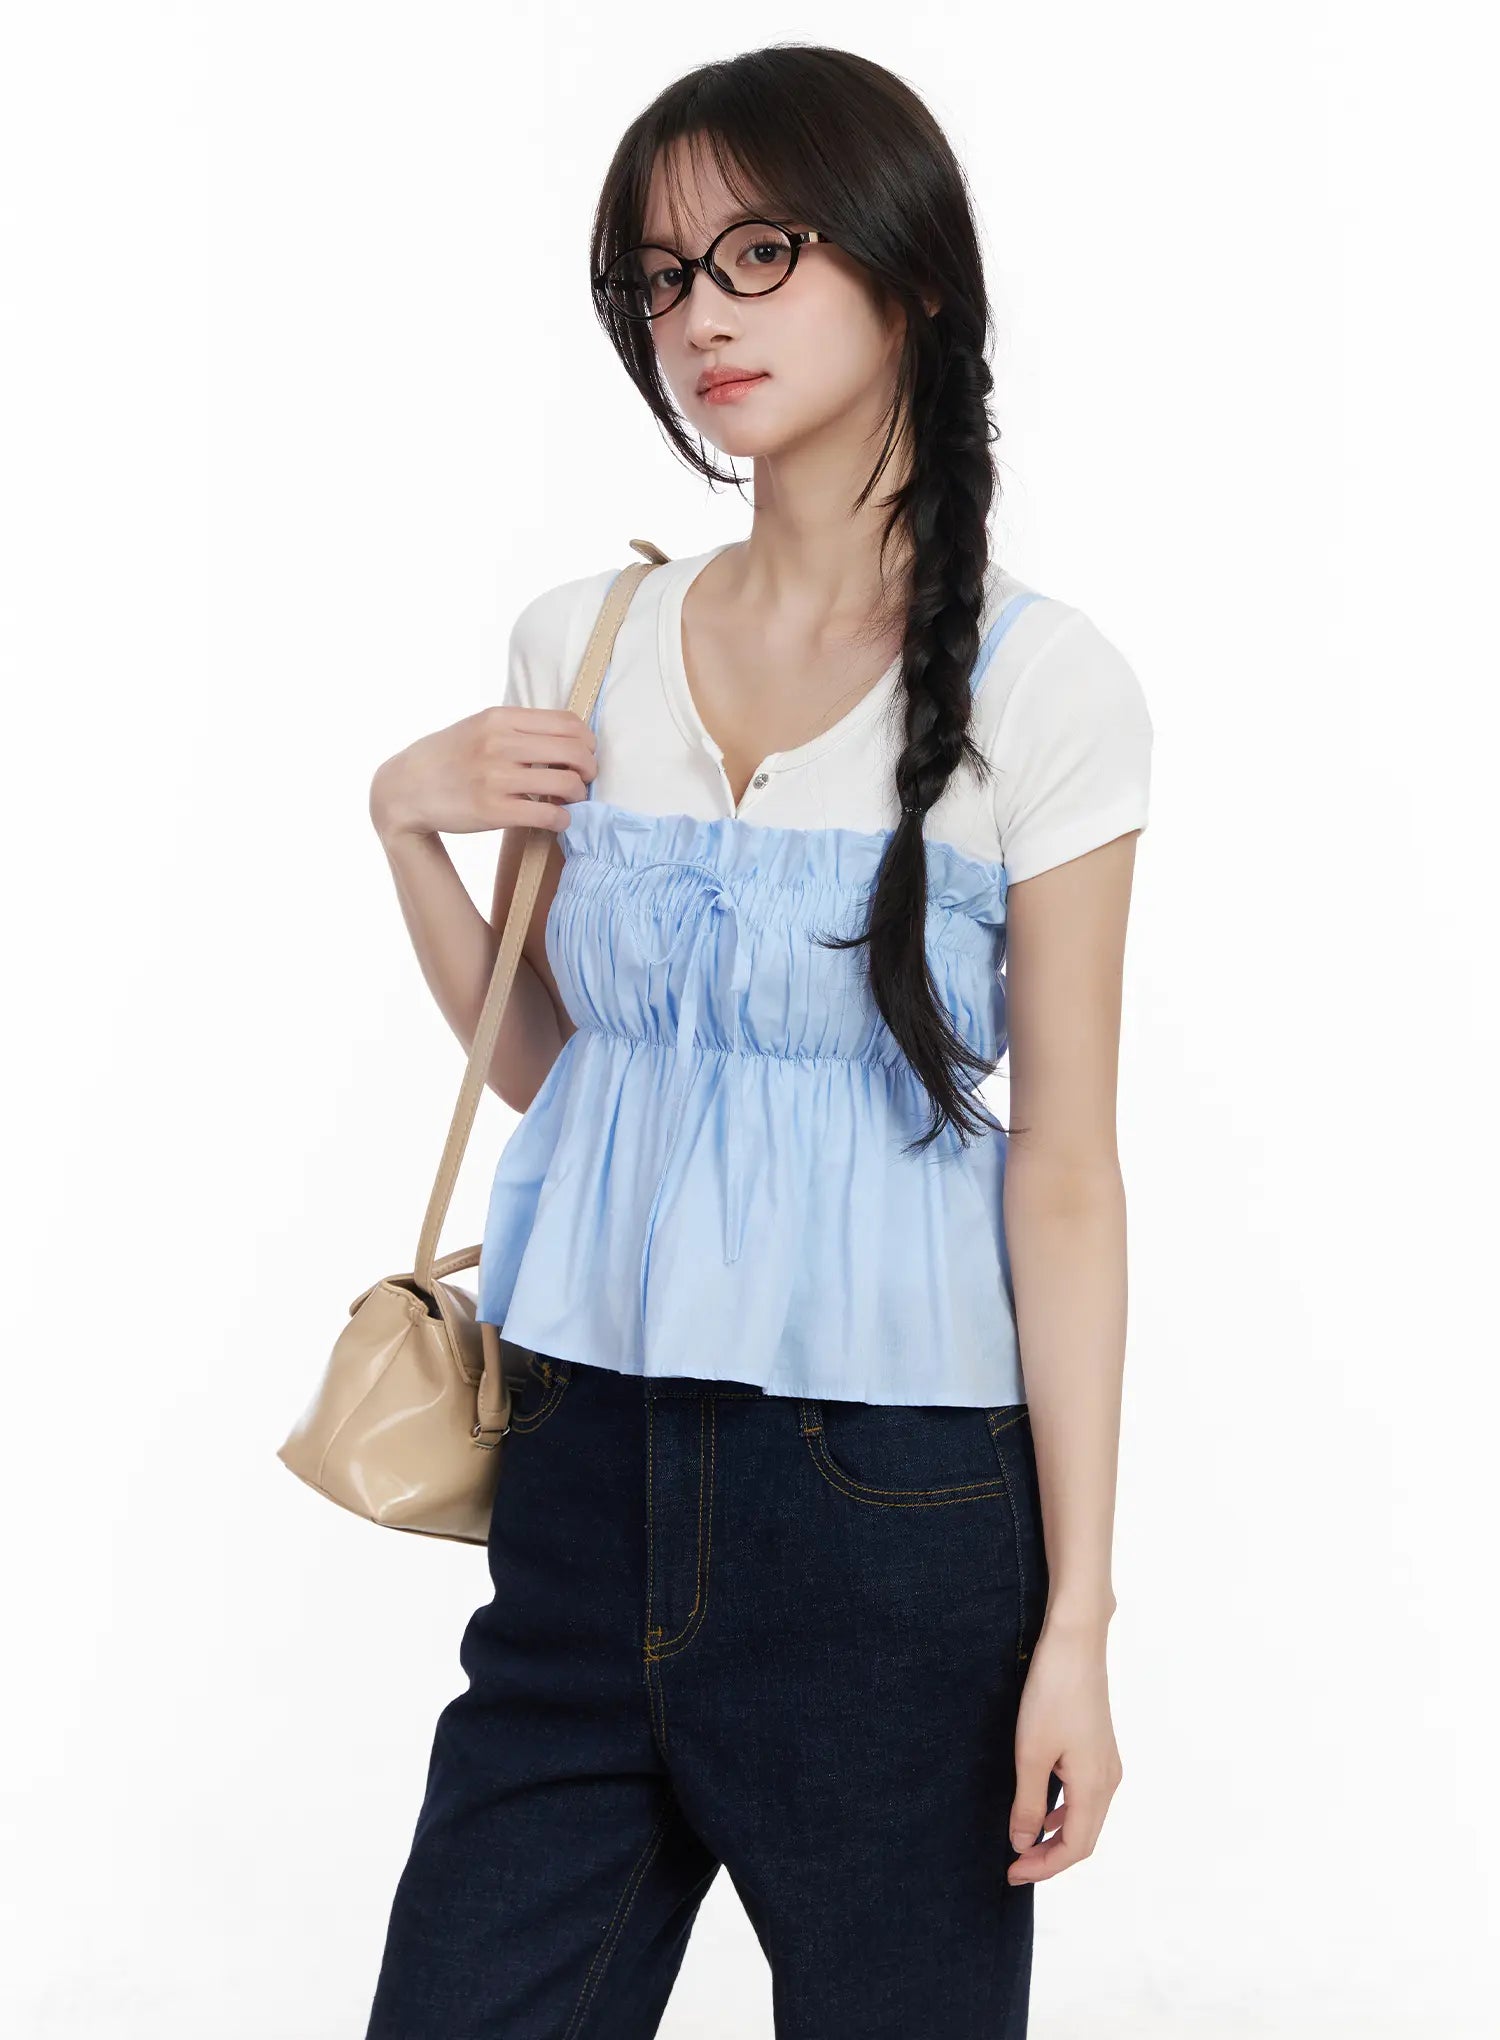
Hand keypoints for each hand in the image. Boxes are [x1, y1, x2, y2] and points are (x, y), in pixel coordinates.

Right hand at [369, 705, 596, 841]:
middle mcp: (500, 744)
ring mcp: (496, 778)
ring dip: (578, 796)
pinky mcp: (492, 811)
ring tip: (569, 801)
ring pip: (566, 784)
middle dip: (589, 769)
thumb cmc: (446, 757)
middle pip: (574, 751)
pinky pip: (547, 815)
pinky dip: (562, 820)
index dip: (587, 742)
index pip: (568, 723)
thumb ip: (517, 729)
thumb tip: (565, 739)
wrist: (404, 788)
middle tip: (585, 780)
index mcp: (500, 718)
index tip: (586, 755)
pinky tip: (557, 821)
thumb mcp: (478, 727)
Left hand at [1006, 1613, 1122, 1883]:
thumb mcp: (1031, 1752)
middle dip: (1050, 1857)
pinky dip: (1063, 1811)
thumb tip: (1023, 1843)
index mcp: (1095, 1786)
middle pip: (1084, 1837)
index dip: (1044, 1867)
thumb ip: (1028, 1802)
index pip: (1075, 1848)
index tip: (1011, 1874)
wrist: (1075, 1642)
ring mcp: (1106, 1762)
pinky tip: (1041, 1806)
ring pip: (1085, 1816)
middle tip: (1014, 1866)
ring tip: (1024, 1842)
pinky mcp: (1099, 1746)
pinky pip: (1085, 1794)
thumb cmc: (1052, 1694)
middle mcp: (1108, 1779)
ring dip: (1057, 1835)